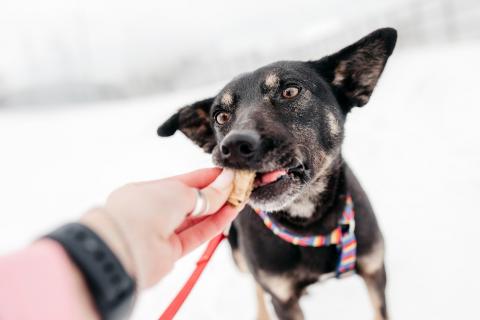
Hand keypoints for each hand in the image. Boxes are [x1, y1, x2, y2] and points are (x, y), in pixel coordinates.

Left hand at [81, 168, 238, 288]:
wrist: (124, 246)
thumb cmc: (143, 208)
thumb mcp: (179, 191)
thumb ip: (206, 192)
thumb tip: (226, 183)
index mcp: (149, 190)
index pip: (184, 182)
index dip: (207, 178)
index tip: (228, 174)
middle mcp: (155, 211)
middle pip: (191, 202)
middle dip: (215, 194)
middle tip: (238, 186)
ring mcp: (162, 232)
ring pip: (195, 219)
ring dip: (218, 209)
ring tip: (239, 198)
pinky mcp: (170, 252)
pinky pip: (196, 235)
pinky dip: (214, 225)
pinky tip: (230, 213)